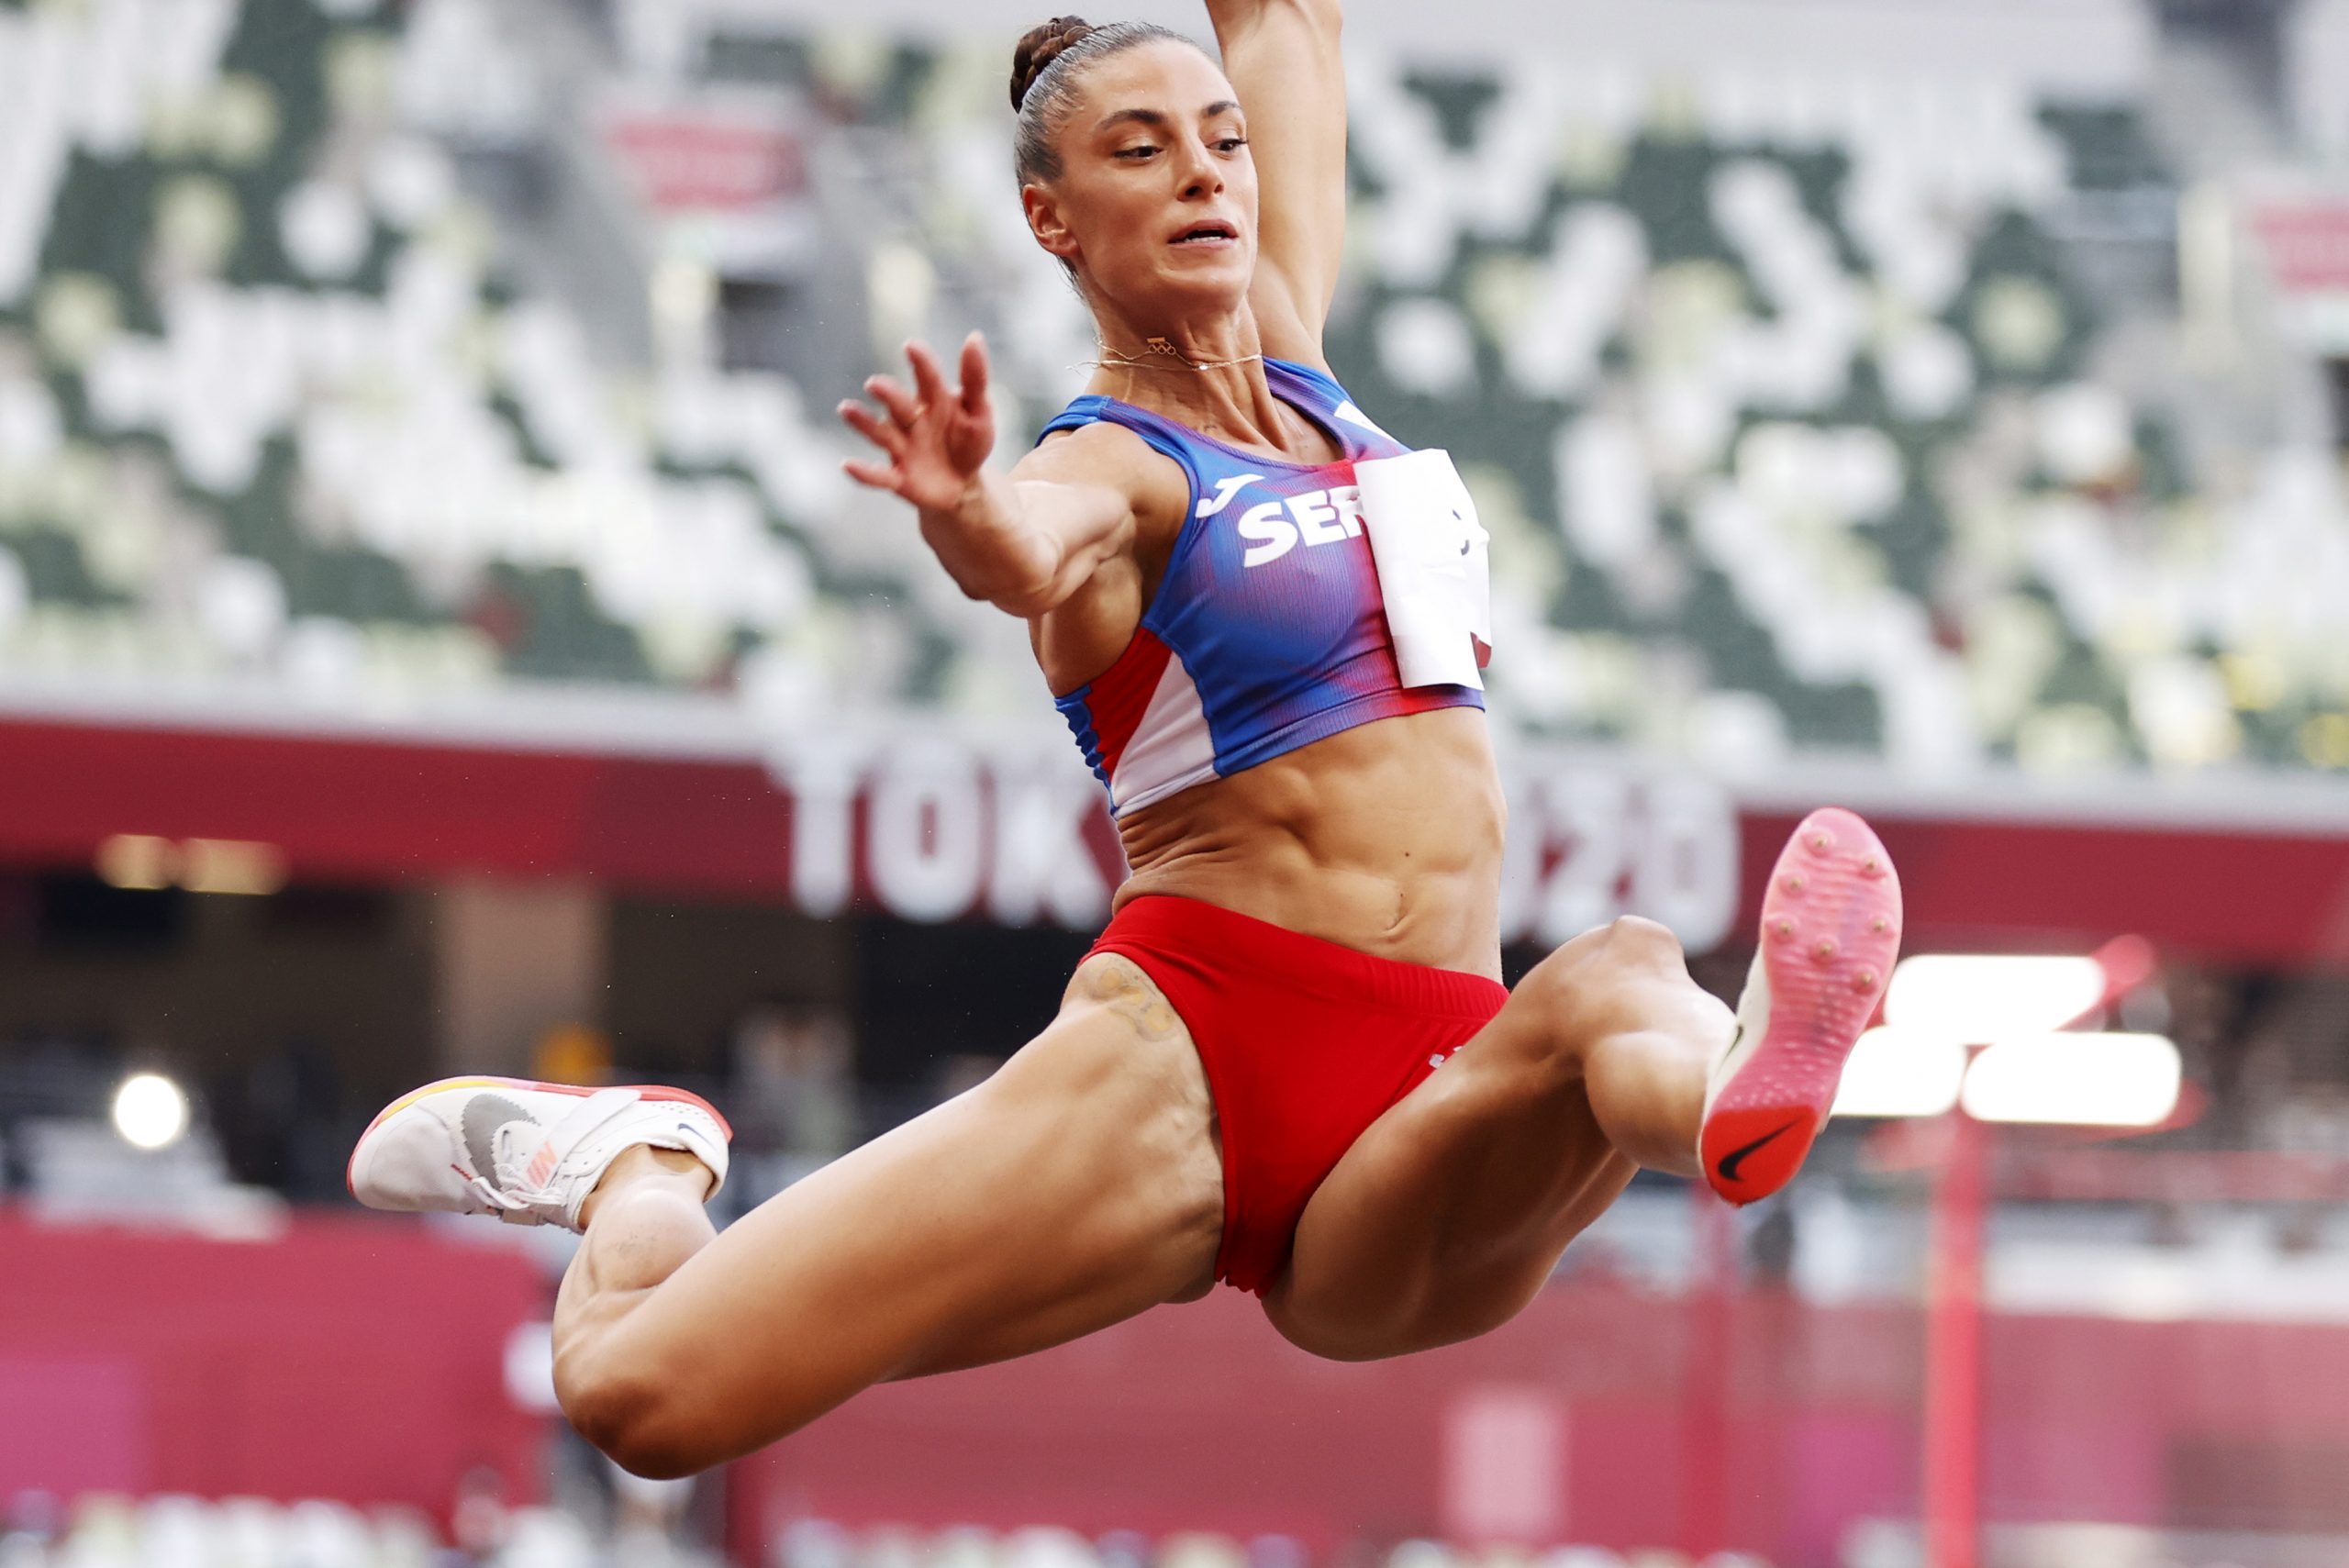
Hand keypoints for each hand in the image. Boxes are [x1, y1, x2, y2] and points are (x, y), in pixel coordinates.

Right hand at [837, 333, 996, 512]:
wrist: (962, 486)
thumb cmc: (968, 441)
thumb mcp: (979, 411)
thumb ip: (975, 378)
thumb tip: (974, 336)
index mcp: (932, 400)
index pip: (927, 378)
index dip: (921, 363)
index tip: (912, 346)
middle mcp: (911, 420)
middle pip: (898, 404)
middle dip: (887, 394)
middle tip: (875, 385)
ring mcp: (902, 448)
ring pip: (880, 433)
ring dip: (863, 422)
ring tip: (845, 409)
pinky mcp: (898, 478)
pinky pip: (878, 476)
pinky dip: (864, 472)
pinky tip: (847, 465)